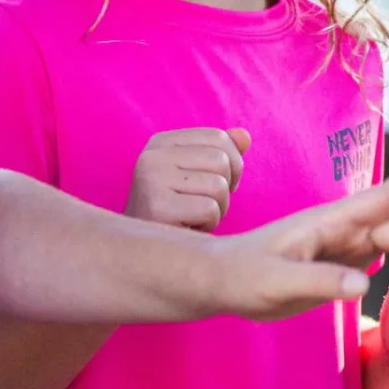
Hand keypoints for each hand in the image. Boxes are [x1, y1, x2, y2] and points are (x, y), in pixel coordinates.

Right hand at [128, 128, 246, 229]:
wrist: (143, 253)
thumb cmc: (177, 213)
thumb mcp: (198, 177)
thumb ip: (221, 153)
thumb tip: (245, 136)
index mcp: (161, 143)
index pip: (218, 138)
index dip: (232, 164)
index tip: (216, 185)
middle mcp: (151, 156)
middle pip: (221, 160)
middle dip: (224, 189)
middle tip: (202, 206)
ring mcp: (151, 180)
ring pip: (218, 185)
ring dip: (218, 209)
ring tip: (194, 218)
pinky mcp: (157, 207)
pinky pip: (210, 209)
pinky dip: (209, 224)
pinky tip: (188, 229)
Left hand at [202, 150, 388, 321]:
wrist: (220, 281)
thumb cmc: (243, 277)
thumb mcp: (278, 283)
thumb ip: (322, 281)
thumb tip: (365, 284)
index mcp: (331, 222)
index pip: (382, 197)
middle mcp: (345, 227)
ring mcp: (346, 243)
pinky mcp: (343, 260)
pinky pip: (388, 254)